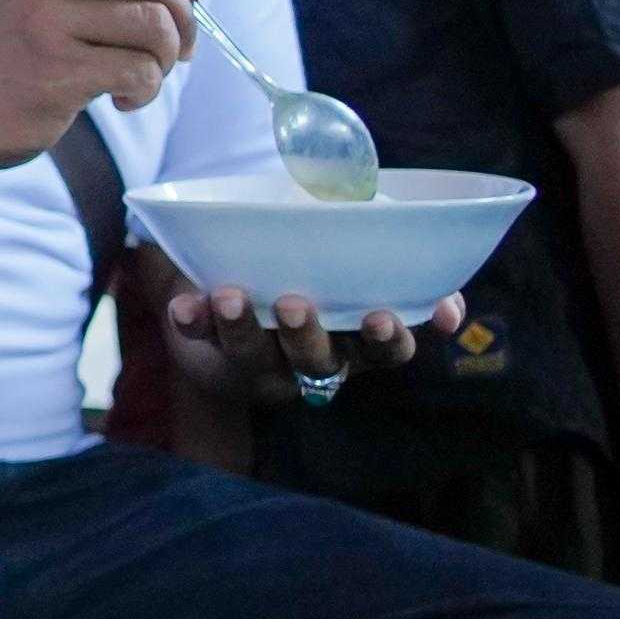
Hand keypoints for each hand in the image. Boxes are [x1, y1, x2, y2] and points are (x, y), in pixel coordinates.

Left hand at [160, 284, 453, 406]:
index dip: (390, 338)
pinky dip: (193, 321)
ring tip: (231, 297)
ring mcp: (263, 358)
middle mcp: (315, 357)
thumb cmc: (320, 266)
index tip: (383, 316)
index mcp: (359, 338)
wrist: (250, 278)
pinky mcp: (213, 347)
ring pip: (257, 357)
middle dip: (307, 335)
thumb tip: (434, 287)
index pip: (388, 350)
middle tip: (295, 304)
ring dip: (243, 329)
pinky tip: (185, 305)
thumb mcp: (360, 259)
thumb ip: (397, 262)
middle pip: (318, 359)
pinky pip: (201, 340)